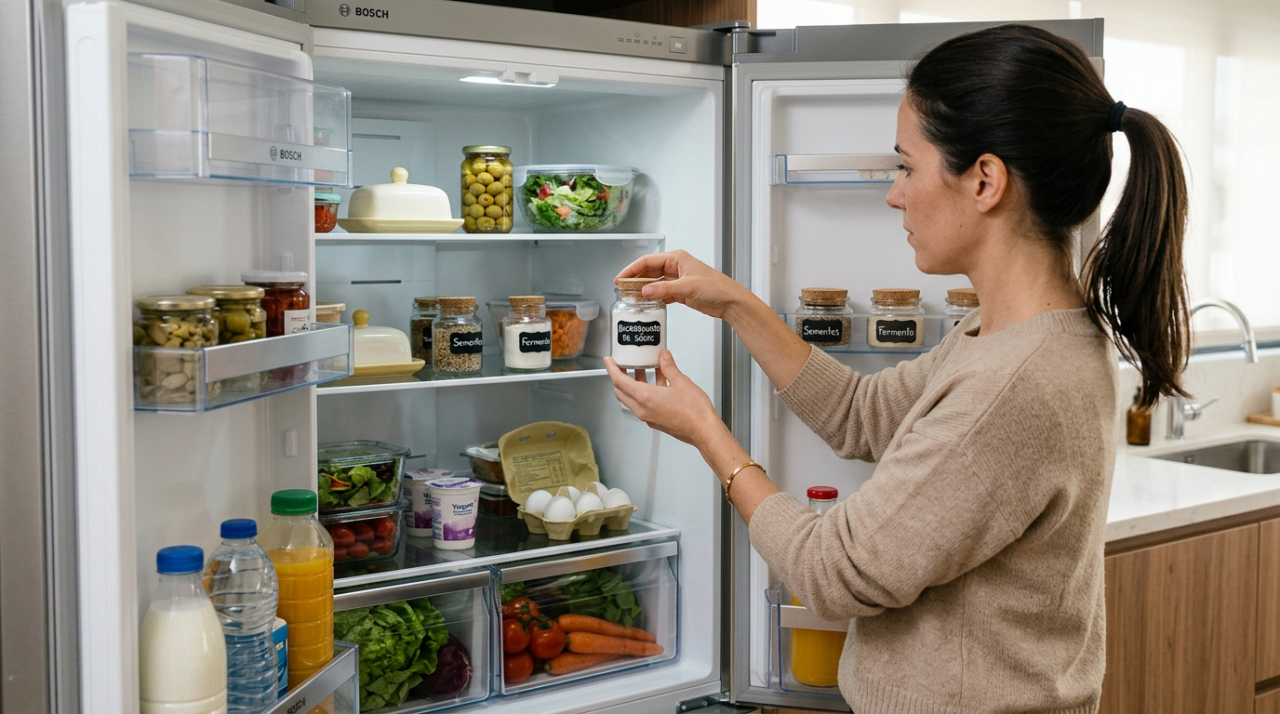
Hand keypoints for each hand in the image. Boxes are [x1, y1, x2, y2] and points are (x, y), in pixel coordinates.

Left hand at [605, 350, 724, 447]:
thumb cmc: (695, 412)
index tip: (609, 361)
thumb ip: (669, 367)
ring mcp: (648, 417)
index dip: (612, 369)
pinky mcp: (655, 421)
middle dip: (619, 377)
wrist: (704, 431)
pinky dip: (643, 392)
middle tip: (622, 365)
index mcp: (646, 397)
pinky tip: (657, 383)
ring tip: (642, 370)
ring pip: (631, 399)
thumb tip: (663, 357)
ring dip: (632, 384)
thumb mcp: (682, 382)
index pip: (620, 381)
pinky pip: (642, 405)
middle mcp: (643, 409)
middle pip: (621, 392)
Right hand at [615, 250, 746, 319]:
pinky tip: (646, 302)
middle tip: (622, 289)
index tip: (620, 278)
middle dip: (635, 279)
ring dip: (643, 289)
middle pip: (648, 271)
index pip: (647, 261)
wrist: (730, 301)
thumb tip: (645, 291)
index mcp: (677, 258)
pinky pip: (661, 292)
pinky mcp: (680, 291)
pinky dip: (653, 297)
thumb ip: (664, 289)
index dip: (632, 269)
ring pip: (654, 282)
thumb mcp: (688, 287)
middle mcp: (676, 267)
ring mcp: (677, 279)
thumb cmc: (717, 287)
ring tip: (631, 297)